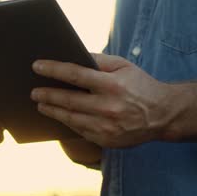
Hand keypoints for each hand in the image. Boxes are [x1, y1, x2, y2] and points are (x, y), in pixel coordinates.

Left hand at [30, 54, 177, 147]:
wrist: (163, 114)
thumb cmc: (139, 85)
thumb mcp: (123, 66)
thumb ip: (98, 60)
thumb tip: (72, 55)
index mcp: (112, 85)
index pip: (75, 75)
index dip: (53, 70)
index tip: (36, 66)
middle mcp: (108, 107)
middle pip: (67, 100)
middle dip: (46, 95)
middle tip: (33, 92)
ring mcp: (106, 126)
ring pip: (70, 118)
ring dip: (51, 111)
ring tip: (40, 105)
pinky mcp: (106, 140)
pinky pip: (79, 130)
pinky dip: (67, 122)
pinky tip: (58, 116)